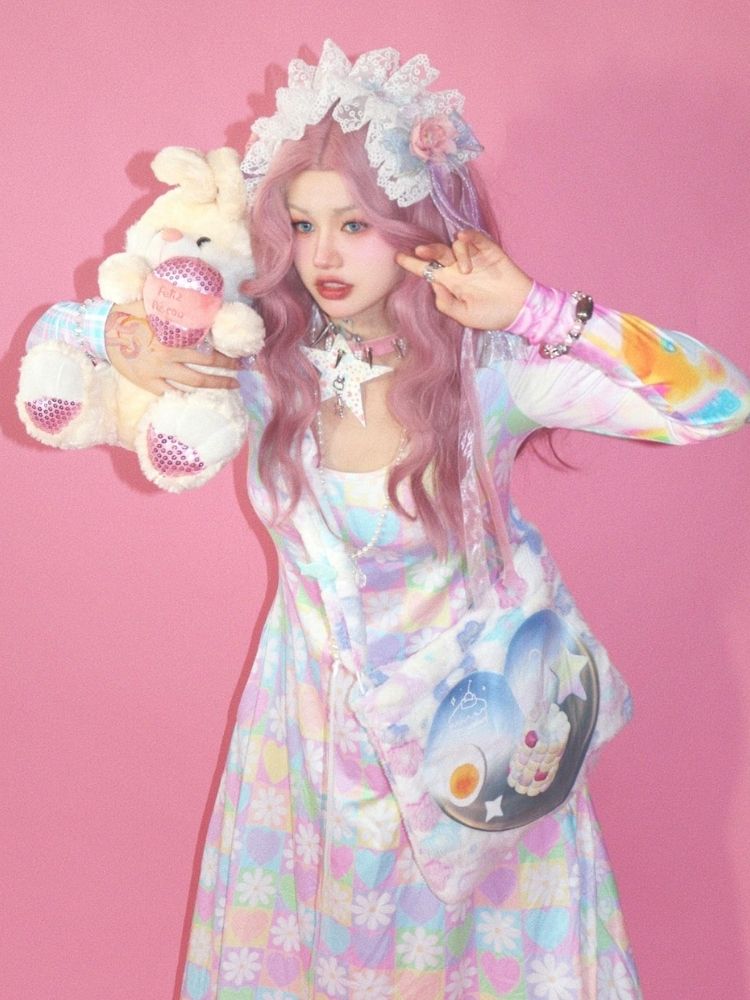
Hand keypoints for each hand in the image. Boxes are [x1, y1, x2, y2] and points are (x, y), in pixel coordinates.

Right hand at [104, 310, 240, 394]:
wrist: (101, 332)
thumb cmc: (127, 315)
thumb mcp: (150, 303)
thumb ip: (173, 303)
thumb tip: (197, 297)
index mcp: (172, 334)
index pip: (206, 342)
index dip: (225, 348)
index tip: (240, 351)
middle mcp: (169, 354)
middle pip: (206, 363)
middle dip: (227, 367)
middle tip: (243, 370)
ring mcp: (159, 370)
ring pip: (194, 381)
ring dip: (215, 384)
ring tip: (232, 386)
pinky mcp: (147, 382)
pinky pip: (171, 393)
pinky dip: (186, 397)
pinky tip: (201, 400)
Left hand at [396, 230, 532, 330]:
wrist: (519, 310)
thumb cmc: (491, 315)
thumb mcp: (463, 316)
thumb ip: (445, 302)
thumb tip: (432, 283)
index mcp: (450, 283)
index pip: (427, 270)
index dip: (412, 263)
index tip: (398, 257)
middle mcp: (458, 268)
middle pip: (437, 253)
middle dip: (427, 251)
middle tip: (419, 251)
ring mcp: (474, 258)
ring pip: (455, 246)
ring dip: (457, 253)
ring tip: (466, 270)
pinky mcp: (489, 251)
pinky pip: (475, 238)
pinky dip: (468, 236)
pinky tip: (462, 237)